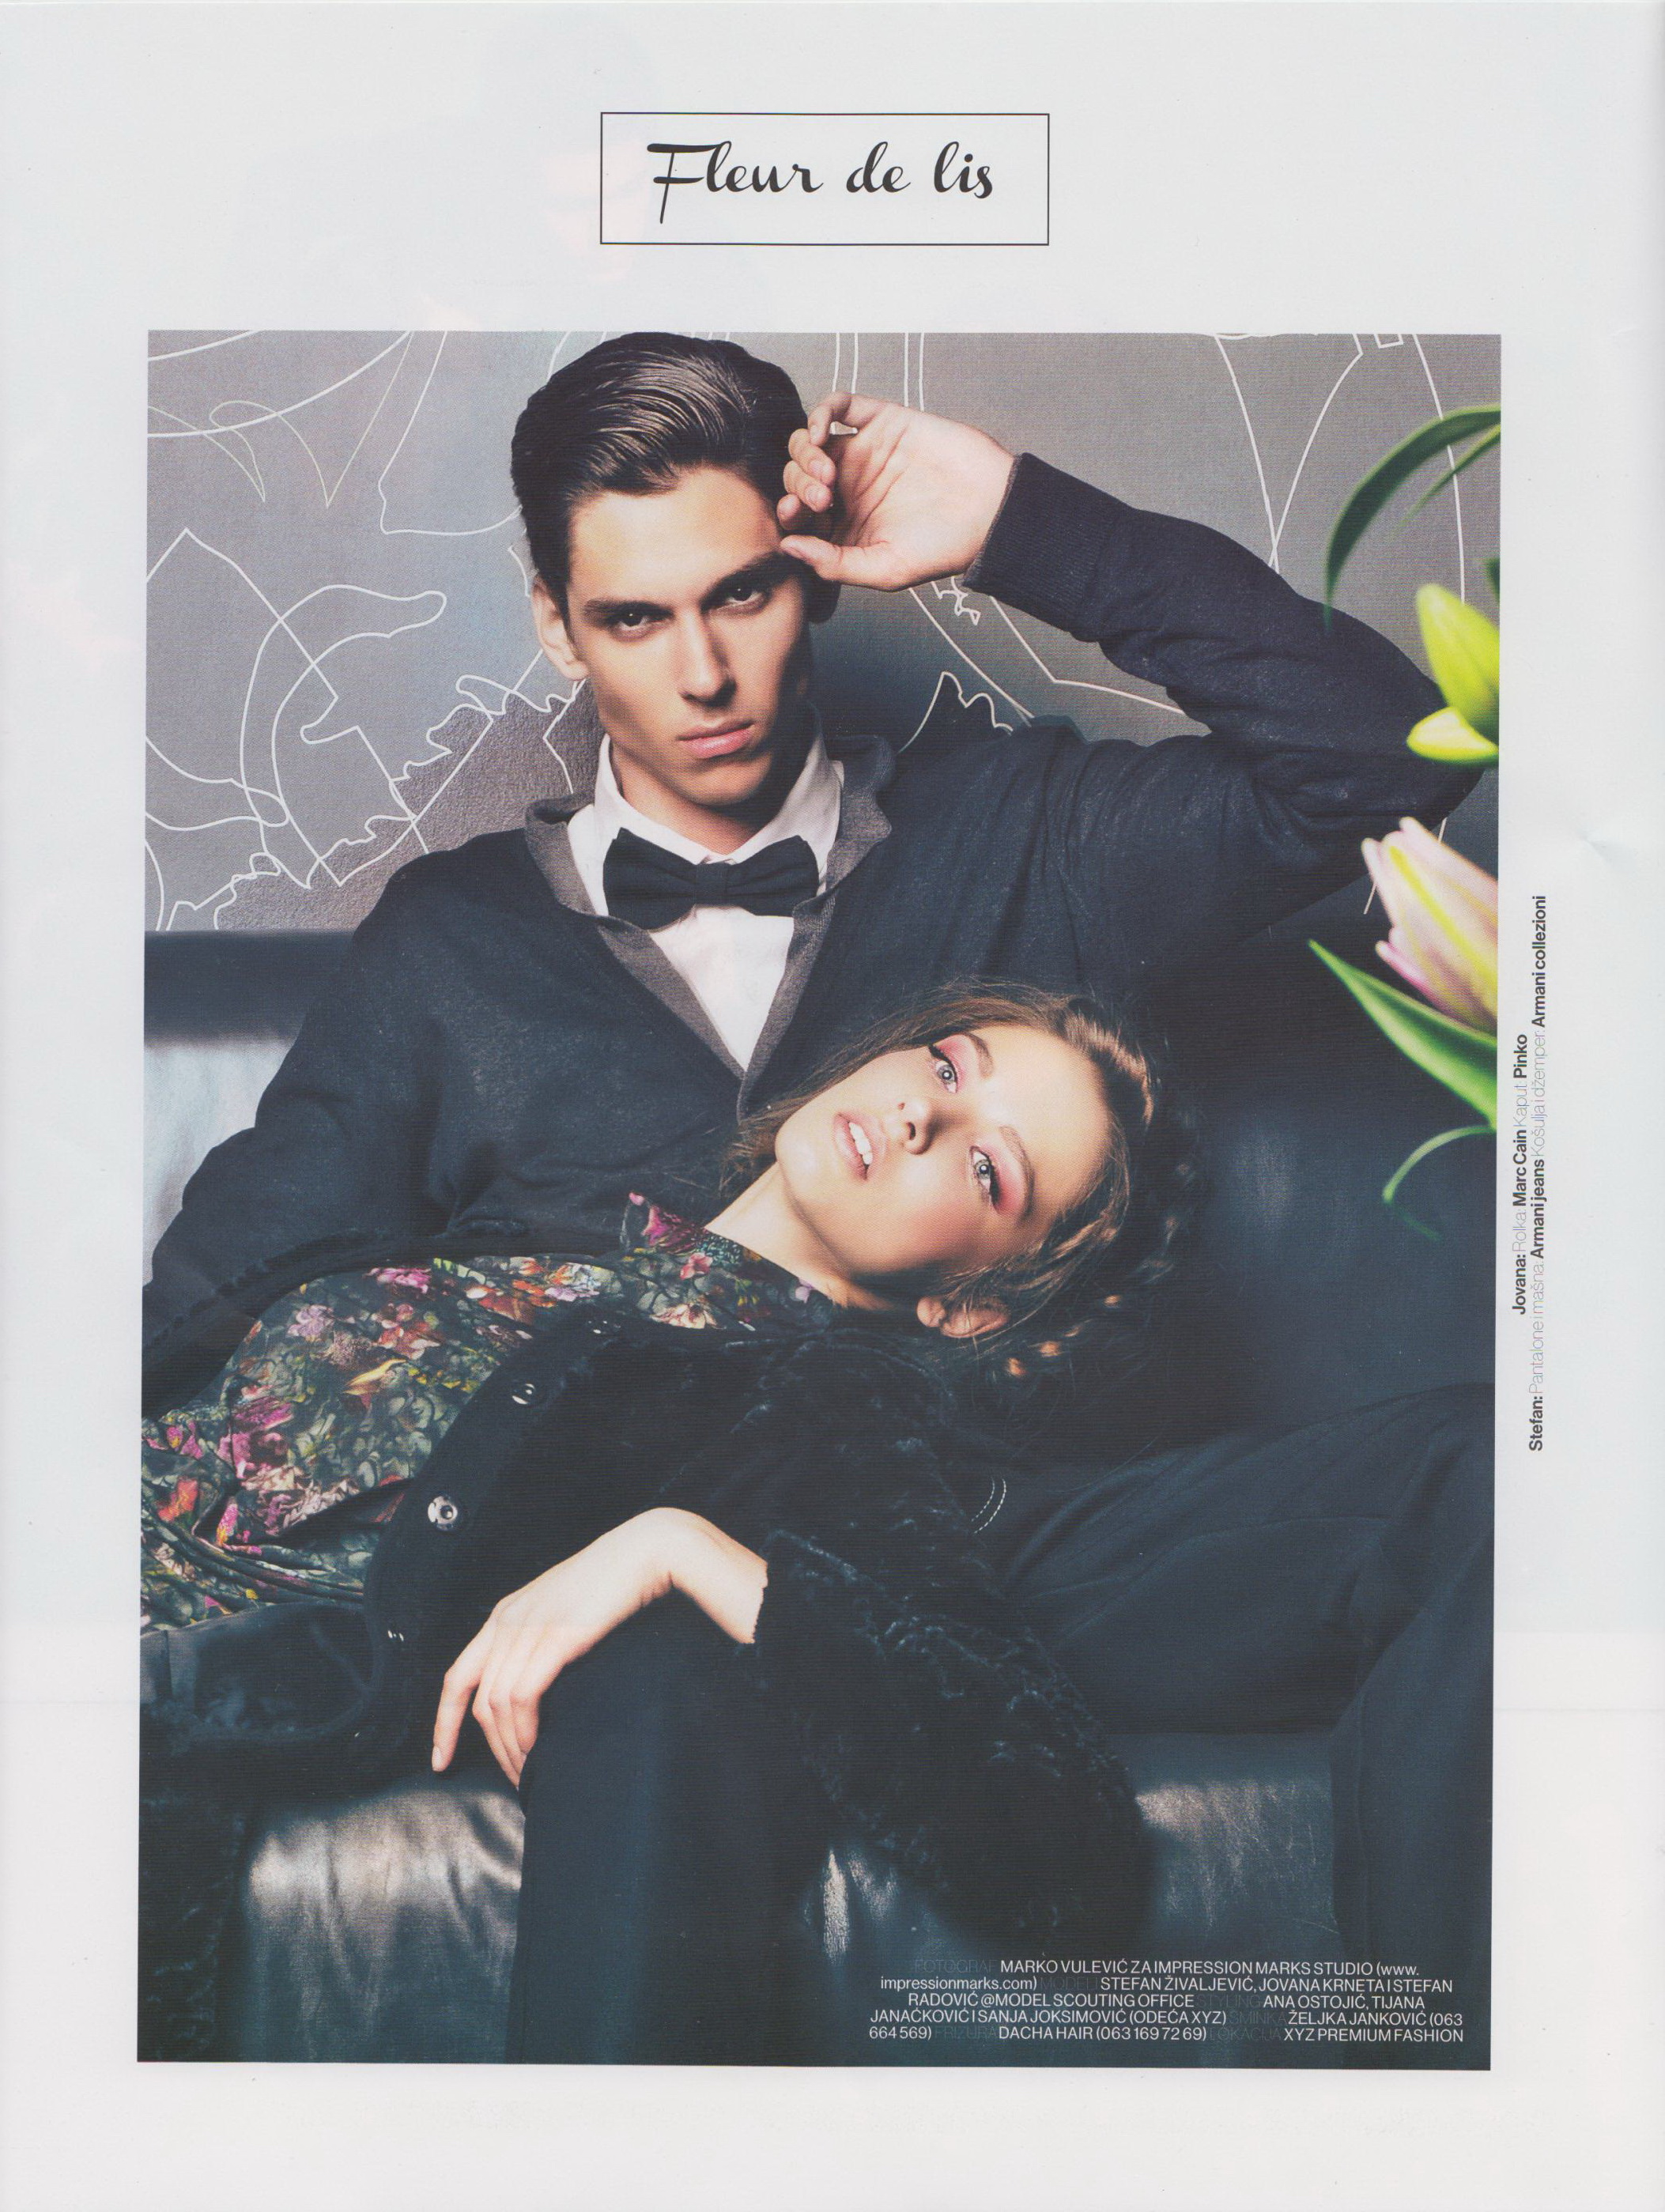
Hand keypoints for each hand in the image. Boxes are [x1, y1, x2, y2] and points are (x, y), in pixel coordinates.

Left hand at [431, 1507, 765, 1784]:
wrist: (643, 1551)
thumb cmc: (613, 1581)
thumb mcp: (562, 1607)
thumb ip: (542, 1637)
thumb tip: (539, 1685)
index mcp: (505, 1615)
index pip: (458, 1677)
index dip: (444, 1723)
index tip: (440, 1760)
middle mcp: (508, 1621)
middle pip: (477, 1699)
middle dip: (487, 1748)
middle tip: (511, 1778)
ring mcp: (530, 1628)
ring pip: (497, 1703)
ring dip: (509, 1747)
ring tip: (526, 1773)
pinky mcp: (556, 1636)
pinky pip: (523, 1695)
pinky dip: (525, 1729)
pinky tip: (537, 1749)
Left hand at [777, 392, 1014, 590]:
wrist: (992, 509)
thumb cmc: (945, 547)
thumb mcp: (885, 569)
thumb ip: (834, 563)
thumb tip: (789, 547)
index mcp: (843, 525)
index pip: (797, 515)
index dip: (786, 513)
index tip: (793, 516)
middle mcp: (847, 488)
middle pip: (796, 476)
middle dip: (797, 486)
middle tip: (824, 498)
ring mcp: (862, 452)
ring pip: (808, 442)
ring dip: (804, 454)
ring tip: (827, 474)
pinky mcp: (882, 422)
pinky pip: (839, 407)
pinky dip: (820, 413)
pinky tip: (820, 432)